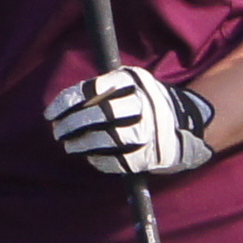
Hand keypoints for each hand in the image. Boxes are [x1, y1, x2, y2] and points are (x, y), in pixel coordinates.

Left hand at [47, 63, 214, 177]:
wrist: (191, 126)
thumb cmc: (149, 103)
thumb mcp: (132, 85)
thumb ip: (104, 89)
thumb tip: (65, 104)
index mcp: (134, 82)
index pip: (92, 89)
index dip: (67, 102)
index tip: (51, 113)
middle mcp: (143, 105)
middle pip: (99, 114)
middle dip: (72, 124)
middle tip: (57, 131)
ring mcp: (147, 132)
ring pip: (105, 139)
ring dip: (81, 143)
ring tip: (69, 145)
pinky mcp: (148, 156)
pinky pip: (116, 160)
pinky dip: (98, 159)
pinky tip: (89, 156)